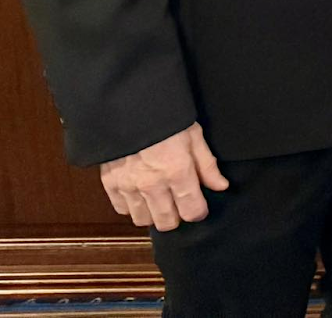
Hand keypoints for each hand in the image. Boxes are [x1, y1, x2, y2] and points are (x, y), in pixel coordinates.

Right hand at [100, 122, 228, 231]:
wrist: (131, 107)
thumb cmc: (167, 119)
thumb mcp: (194, 135)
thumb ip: (207, 165)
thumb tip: (221, 186)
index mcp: (177, 171)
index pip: (191, 211)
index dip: (199, 212)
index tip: (200, 207)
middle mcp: (152, 184)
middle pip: (167, 222)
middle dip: (177, 216)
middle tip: (180, 204)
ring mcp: (129, 186)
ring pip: (144, 220)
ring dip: (154, 214)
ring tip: (160, 199)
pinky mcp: (110, 184)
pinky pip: (122, 210)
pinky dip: (132, 206)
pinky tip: (140, 194)